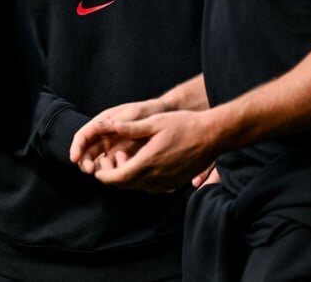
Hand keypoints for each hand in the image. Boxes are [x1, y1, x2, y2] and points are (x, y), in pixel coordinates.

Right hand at [70, 97, 169, 172]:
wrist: (164, 119)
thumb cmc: (147, 112)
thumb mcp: (133, 114)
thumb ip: (118, 122)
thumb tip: (98, 127)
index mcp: (102, 123)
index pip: (83, 136)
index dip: (77, 147)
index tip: (74, 158)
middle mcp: (104, 137)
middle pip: (88, 153)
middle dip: (85, 162)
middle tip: (90, 170)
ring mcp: (113, 148)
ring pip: (99, 163)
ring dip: (100, 170)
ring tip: (108, 173)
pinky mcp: (123, 158)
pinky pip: (114, 168)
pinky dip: (114, 173)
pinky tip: (120, 176)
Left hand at [91, 110, 220, 192]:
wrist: (212, 136)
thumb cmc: (185, 125)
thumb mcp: (156, 122)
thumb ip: (132, 128)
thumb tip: (110, 126)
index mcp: (148, 161)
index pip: (118, 177)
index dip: (105, 176)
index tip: (98, 170)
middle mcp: (156, 177)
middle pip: (126, 185)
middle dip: (113, 178)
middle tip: (108, 164)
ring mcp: (166, 183)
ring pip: (138, 187)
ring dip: (128, 179)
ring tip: (125, 163)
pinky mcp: (174, 184)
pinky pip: (151, 188)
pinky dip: (141, 181)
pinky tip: (142, 167)